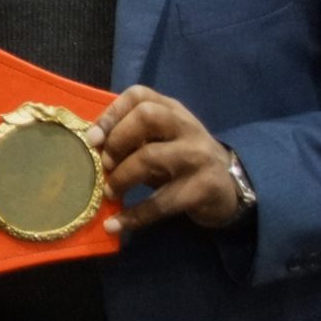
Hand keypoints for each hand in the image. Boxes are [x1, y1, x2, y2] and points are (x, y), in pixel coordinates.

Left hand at [88, 85, 242, 235]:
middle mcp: (187, 127)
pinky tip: (115, 225)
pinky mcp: (203, 187)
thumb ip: (132, 138)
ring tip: (110, 193)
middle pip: (147, 116)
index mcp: (172, 111)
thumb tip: (92, 146)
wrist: (228, 189)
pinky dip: (134, 216)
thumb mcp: (161, 141)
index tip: (92, 138)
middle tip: (106, 164)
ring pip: (151, 157)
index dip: (111, 113)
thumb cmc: (181, 161)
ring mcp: (198, 156)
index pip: (140, 95)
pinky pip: (162, 202)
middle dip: (118, 139)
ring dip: (122, 178)